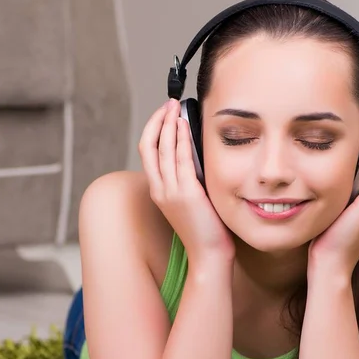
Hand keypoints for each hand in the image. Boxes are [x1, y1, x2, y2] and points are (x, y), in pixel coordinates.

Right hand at [138, 99, 235, 264]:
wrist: (209, 255)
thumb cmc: (206, 230)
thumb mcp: (192, 200)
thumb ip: (189, 179)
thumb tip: (196, 152)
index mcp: (159, 191)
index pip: (149, 154)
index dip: (154, 131)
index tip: (165, 115)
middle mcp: (160, 190)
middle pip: (149, 147)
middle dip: (157, 121)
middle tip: (168, 104)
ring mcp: (170, 191)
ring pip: (162, 149)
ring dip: (168, 125)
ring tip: (175, 108)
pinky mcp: (186, 193)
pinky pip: (180, 159)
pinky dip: (180, 139)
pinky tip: (184, 125)